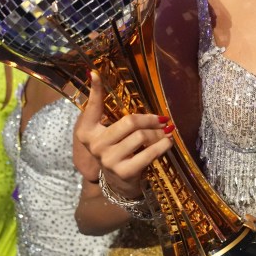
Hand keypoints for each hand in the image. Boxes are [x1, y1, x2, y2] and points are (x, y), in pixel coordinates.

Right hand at [73, 70, 173, 199]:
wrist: (119, 184)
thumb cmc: (118, 150)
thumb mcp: (111, 132)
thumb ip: (110, 113)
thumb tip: (102, 78)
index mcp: (87, 132)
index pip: (92, 107)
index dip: (96, 90)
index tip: (95, 72)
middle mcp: (95, 145)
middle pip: (130, 121)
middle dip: (151, 119)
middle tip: (164, 119)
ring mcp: (109, 160)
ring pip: (142, 136)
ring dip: (159, 133)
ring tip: (166, 133)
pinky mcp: (124, 172)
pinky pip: (150, 152)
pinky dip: (163, 145)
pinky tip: (168, 142)